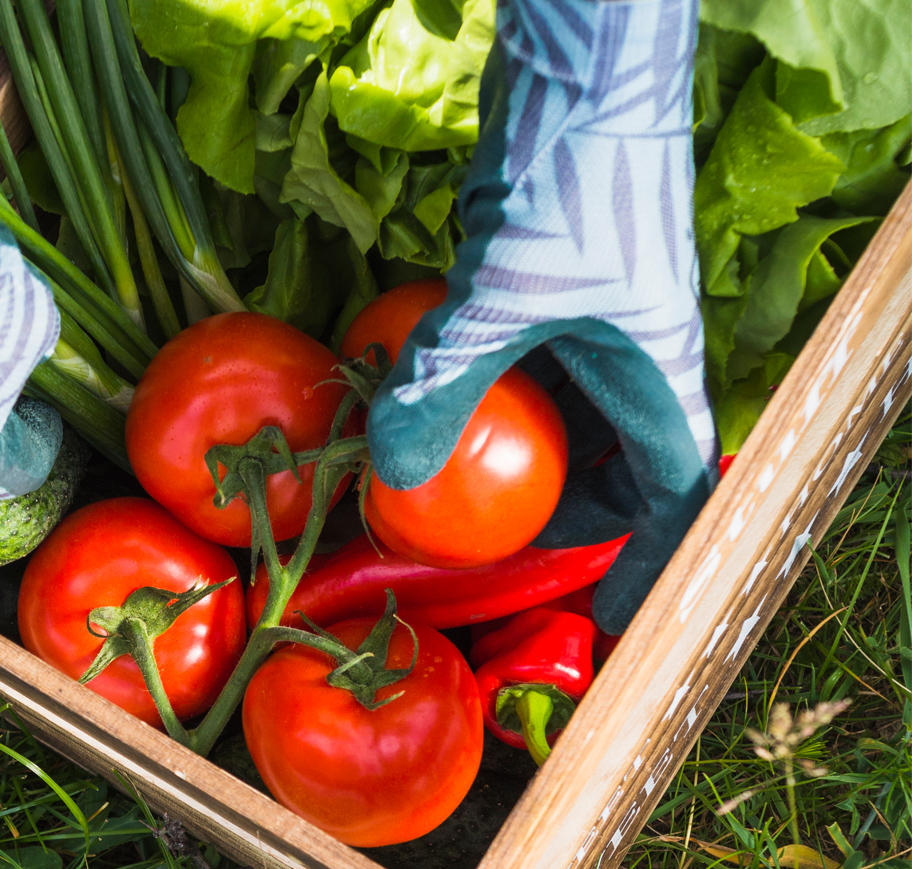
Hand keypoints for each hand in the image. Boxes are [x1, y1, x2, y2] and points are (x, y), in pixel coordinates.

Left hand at [367, 0, 715, 633]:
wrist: (581, 64)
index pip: (664, 495)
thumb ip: (447, 379)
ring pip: (547, 419)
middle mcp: (626, 358)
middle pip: (600, 467)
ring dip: (494, 456)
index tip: (602, 617)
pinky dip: (467, 395)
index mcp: (654, 375)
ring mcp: (581, 323)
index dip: (642, 564)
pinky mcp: (536, 290)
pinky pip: (506, 366)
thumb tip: (391, 470)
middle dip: (547, 516)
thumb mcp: (507, 291)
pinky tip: (414, 410)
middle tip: (477, 553)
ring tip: (432, 496)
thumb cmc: (579, 173)